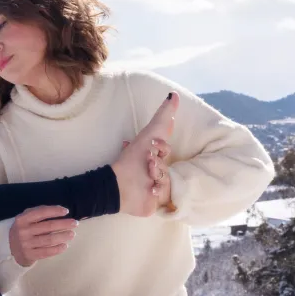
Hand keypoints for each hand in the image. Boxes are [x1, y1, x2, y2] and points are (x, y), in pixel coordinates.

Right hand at [8, 205, 76, 266]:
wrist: (10, 248)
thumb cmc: (23, 230)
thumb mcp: (25, 218)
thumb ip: (38, 212)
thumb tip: (59, 209)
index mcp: (22, 219)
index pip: (41, 213)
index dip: (55, 211)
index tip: (66, 211)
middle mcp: (23, 231)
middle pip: (48, 226)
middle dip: (64, 224)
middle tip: (75, 223)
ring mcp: (26, 244)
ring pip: (49, 240)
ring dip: (63, 236)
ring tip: (72, 234)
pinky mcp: (29, 255)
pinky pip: (47, 252)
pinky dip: (57, 249)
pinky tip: (65, 246)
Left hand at [112, 92, 177, 215]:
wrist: (120, 185)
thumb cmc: (132, 159)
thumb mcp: (150, 134)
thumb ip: (163, 115)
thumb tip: (174, 94)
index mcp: (152, 156)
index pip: (165, 150)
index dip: (161, 147)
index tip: (153, 146)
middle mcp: (154, 171)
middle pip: (166, 165)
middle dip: (158, 162)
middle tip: (147, 162)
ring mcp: (155, 187)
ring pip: (167, 179)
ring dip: (157, 175)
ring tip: (147, 175)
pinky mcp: (155, 201)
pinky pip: (165, 195)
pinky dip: (158, 190)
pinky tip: (149, 189)